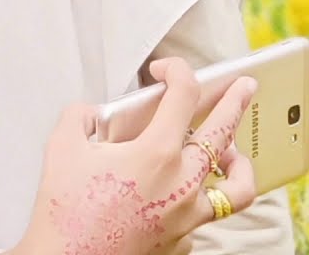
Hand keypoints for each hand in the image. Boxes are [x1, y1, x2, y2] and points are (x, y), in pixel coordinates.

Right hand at [10, 58, 257, 254]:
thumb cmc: (66, 213)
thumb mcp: (63, 148)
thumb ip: (79, 118)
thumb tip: (89, 114)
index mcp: (157, 154)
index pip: (184, 95)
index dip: (178, 71)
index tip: (166, 70)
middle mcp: (182, 184)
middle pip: (223, 132)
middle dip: (236, 102)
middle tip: (245, 87)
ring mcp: (186, 217)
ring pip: (236, 189)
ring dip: (238, 165)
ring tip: (232, 155)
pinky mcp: (180, 242)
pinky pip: (201, 219)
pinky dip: (196, 204)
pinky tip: (179, 198)